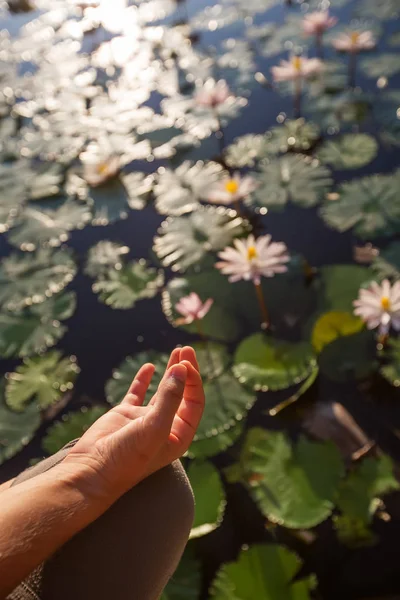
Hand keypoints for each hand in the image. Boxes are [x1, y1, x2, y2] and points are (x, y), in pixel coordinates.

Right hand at [60, 346, 203, 503]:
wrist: (92, 472)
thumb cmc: (127, 458)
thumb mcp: (154, 427)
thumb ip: (169, 398)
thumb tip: (181, 369)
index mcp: (178, 435)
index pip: (194, 402)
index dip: (193, 381)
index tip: (185, 363)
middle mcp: (165, 426)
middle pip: (182, 393)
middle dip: (186, 371)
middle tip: (186, 349)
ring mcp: (144, 419)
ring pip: (163, 390)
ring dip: (171, 371)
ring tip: (177, 351)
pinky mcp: (125, 414)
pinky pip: (138, 392)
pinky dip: (144, 379)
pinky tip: (150, 367)